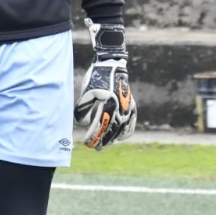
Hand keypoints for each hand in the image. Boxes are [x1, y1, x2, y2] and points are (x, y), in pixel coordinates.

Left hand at [74, 20, 136, 149]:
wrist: (112, 66)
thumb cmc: (96, 78)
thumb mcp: (86, 93)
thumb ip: (84, 109)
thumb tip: (83, 124)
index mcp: (108, 105)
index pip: (101, 127)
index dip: (94, 137)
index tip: (87, 143)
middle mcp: (120, 108)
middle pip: (112, 130)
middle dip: (103, 141)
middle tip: (96, 148)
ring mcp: (128, 107)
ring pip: (122, 129)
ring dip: (114, 138)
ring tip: (106, 144)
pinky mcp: (132, 105)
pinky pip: (131, 122)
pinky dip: (126, 131)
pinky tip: (120, 137)